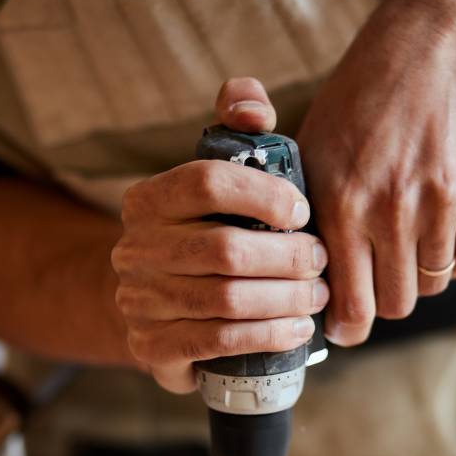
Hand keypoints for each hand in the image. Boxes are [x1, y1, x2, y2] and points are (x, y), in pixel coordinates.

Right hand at [111, 79, 328, 392]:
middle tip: (321, 261)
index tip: (302, 211)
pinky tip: (297, 329)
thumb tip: (251, 107)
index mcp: (147, 201)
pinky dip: (267, 336)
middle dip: (287, 257)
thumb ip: (237, 131)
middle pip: (224, 249)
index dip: (262, 194)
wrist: (159, 307)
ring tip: (317, 296)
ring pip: (226, 300)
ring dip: (285, 299)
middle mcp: (133, 251)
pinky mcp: (152, 349)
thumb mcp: (218, 179)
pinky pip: (217, 342)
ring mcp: (139, 303)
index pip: (206, 182)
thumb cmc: (205, 235)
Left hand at [297, 0, 455, 345]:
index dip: (347, 326)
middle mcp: (394, 208)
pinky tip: (437, 233)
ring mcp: (444, 202)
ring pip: (431, 284)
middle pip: (395, 305)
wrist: (431, 46)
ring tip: (405, 245)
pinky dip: (452, 258)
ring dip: (416, 275)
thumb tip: (294, 278)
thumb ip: (302, 215)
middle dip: (382, 301)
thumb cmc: (359, 102)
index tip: (346, 327)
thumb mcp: (310, 151)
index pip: (350, 305)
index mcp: (343, 203)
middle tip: (376, 282)